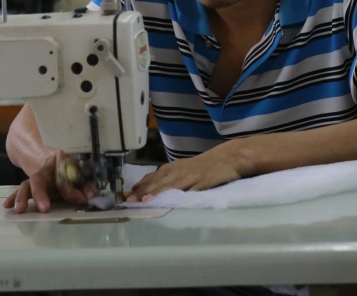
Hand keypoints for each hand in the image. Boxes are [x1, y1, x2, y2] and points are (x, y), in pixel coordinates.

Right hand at [2, 153, 94, 212]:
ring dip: (23, 197)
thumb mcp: (79, 172)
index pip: (64, 177)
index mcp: (61, 160)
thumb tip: (91, 196)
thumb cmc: (68, 166)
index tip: (80, 199)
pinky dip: (14, 197)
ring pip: (27, 184)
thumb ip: (86, 184)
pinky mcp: (30, 183)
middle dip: (41, 193)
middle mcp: (46, 166)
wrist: (47, 151)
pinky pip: (20, 189)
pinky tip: (7, 205)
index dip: (71, 189)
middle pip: (40, 178)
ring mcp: (36, 175)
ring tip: (20, 210)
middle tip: (44, 208)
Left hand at [126, 144, 245, 201]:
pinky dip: (179, 195)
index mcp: (174, 167)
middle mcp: (180, 170)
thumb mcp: (184, 168)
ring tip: (144, 200)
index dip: (140, 186)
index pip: (153, 176)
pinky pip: (190, 190)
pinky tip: (172, 200)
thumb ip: (170, 177)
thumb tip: (151, 186)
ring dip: (157, 192)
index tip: (128, 195)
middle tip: (130, 200)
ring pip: (171, 185)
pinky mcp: (203, 182)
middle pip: (159, 181)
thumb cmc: (205, 165)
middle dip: (143, 191)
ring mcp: (191, 176)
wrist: (228, 157)